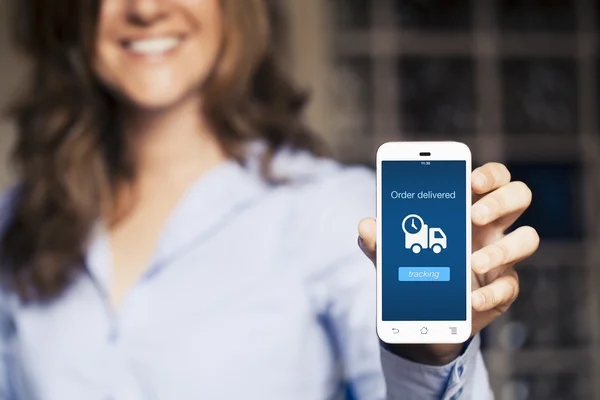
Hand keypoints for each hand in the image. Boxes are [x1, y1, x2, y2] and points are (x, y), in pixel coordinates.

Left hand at [358, 162, 539, 364]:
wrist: (426, 311)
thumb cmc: (416, 265)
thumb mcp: (394, 252)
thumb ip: (381, 239)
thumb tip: (366, 225)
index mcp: (468, 207)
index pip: (492, 177)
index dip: (489, 173)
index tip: (471, 179)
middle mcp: (492, 227)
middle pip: (519, 196)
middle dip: (500, 201)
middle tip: (473, 215)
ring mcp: (502, 257)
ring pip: (527, 239)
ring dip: (501, 249)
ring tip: (471, 262)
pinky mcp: (502, 289)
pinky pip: (509, 286)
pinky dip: (490, 293)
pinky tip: (471, 299)